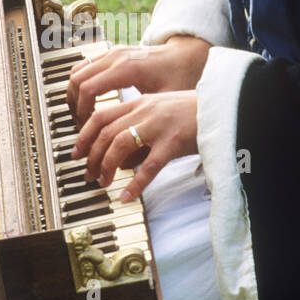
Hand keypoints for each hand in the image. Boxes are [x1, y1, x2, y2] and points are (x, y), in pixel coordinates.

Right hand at [66, 35, 210, 128]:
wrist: (187, 56)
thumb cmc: (180, 77)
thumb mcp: (164, 108)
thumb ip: (146, 129)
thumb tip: (124, 165)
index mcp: (127, 68)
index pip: (88, 89)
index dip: (81, 113)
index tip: (85, 130)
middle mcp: (116, 57)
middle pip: (77, 80)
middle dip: (73, 108)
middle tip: (79, 130)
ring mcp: (112, 53)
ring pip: (77, 72)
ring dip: (73, 97)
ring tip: (80, 120)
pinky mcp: (112, 54)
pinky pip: (85, 67)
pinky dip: (80, 86)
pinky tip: (87, 104)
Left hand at [70, 90, 198, 202]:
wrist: (223, 108)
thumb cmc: (192, 114)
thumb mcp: (160, 113)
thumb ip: (138, 127)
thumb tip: (120, 157)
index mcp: (139, 103)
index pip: (101, 117)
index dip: (84, 136)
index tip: (77, 153)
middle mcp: (145, 111)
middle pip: (106, 132)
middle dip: (91, 156)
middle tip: (88, 174)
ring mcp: (159, 125)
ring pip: (120, 144)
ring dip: (107, 166)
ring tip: (104, 183)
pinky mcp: (174, 141)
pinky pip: (149, 166)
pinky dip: (135, 184)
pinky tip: (128, 196)